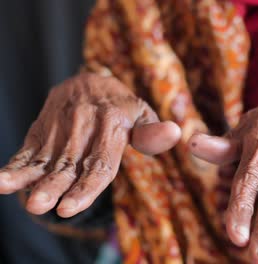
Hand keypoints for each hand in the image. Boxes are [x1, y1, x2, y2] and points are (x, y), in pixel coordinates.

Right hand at [0, 73, 180, 217]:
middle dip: (55, 186)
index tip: (70, 207)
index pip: (100, 162)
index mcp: (113, 122)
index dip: (86, 187)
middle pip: (70, 163)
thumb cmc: (122, 106)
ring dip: (31, 179)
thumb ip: (153, 131)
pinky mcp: (43, 127)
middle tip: (42, 207)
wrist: (89, 80)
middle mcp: (85, 123)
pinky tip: (1, 181)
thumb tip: (175, 134)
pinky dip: (15, 165)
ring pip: (47, 158)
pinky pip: (28, 147)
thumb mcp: (141, 113)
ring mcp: (61, 125)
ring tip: (19, 196)